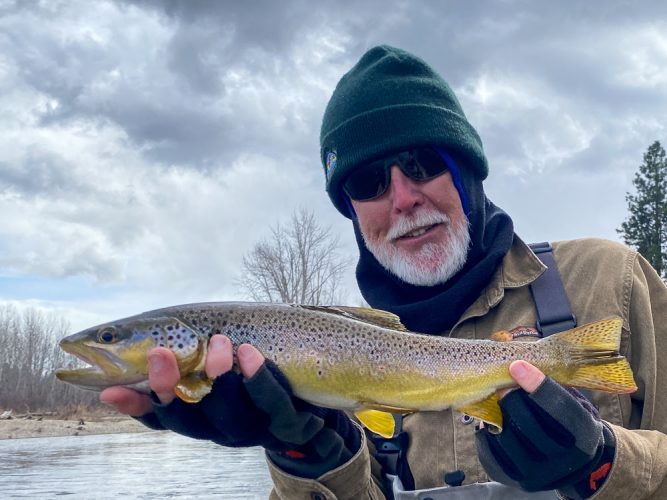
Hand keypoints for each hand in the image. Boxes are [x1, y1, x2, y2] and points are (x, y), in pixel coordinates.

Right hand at [101, 336, 359, 478]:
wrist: (317, 398)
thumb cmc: (257, 375)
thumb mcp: (218, 366)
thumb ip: (186, 364)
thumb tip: (133, 362)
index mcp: (204, 417)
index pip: (164, 417)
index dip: (137, 406)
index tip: (109, 387)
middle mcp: (225, 428)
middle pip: (191, 422)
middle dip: (170, 389)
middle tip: (159, 353)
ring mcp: (258, 428)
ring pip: (232, 417)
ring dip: (221, 378)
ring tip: (218, 342)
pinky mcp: (291, 422)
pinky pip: (276, 407)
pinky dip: (261, 381)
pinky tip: (251, 354)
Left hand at [476, 361, 614, 498]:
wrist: (576, 464)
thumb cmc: (569, 422)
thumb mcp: (573, 403)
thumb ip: (551, 385)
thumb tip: (517, 363)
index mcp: (582, 436)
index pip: (558, 407)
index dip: (535, 384)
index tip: (517, 365)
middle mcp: (563, 461)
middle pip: (526, 422)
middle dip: (511, 398)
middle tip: (503, 385)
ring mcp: (539, 475)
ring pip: (506, 437)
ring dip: (498, 415)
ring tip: (498, 403)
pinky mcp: (516, 480)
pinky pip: (491, 453)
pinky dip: (486, 433)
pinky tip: (492, 423)